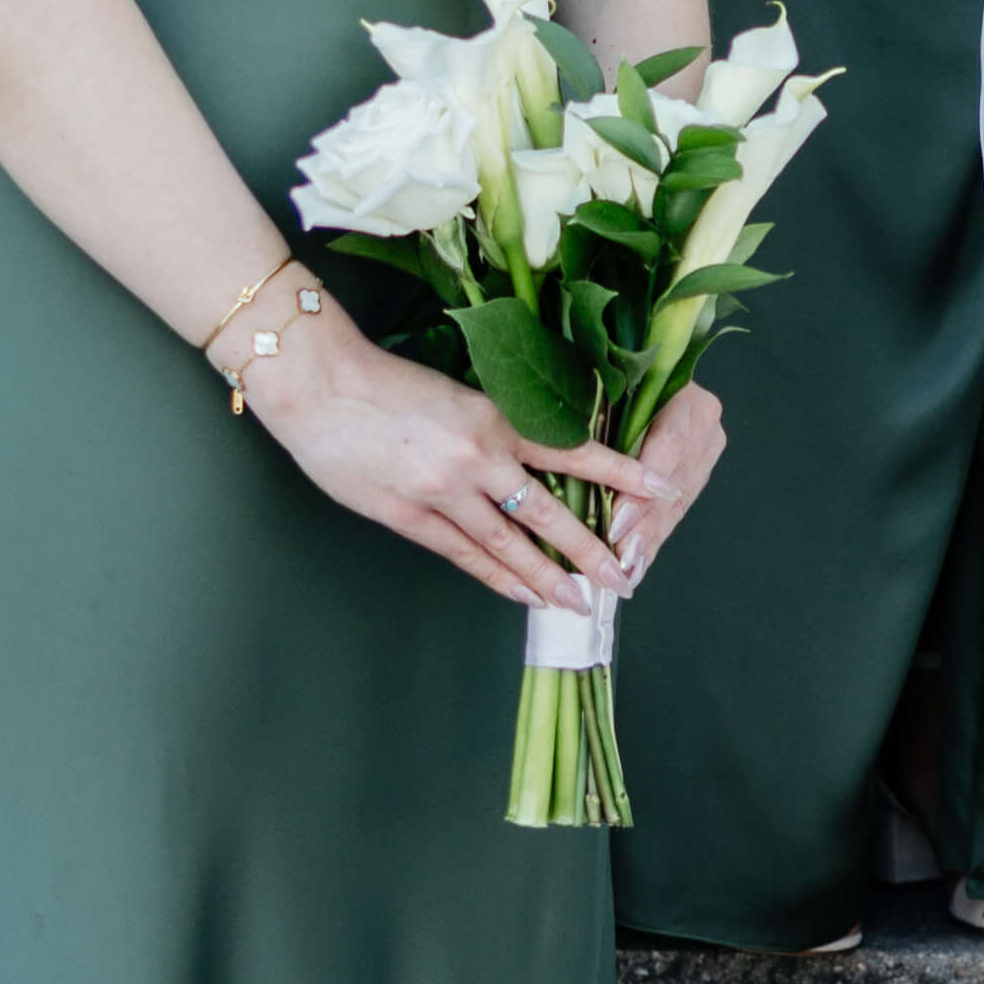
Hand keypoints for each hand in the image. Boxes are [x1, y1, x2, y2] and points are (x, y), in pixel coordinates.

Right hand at [242, 313, 649, 615]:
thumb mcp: (456, 392)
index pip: (573, 450)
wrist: (320, 388)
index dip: (621, 474)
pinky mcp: (411, 516)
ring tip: (580, 602)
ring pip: (510, 543)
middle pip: (549, 511)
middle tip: (626, 577)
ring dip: (549, 577)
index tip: (663, 490)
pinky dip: (500, 577)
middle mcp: (478, 455)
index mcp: (495, 415)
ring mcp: (444, 491)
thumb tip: (538, 455)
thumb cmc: (386, 382)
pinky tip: (525, 595)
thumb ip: (496, 424)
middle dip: (591, 548)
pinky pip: (466, 555)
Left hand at [594, 385, 730, 587]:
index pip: (669, 445)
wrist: (631, 367)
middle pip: (676, 480)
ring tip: (627, 571)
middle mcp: (703, 416)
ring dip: (650, 538)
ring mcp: (706, 443)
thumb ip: (597, 429)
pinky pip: (677, 507)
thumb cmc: (599, 376)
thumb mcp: (600, 396)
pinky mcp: (698, 466)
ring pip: (678, 500)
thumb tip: (576, 478)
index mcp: (682, 389)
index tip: (617, 521)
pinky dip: (653, 536)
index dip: (643, 487)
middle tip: (620, 559)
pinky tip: (637, 564)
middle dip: (646, 524)